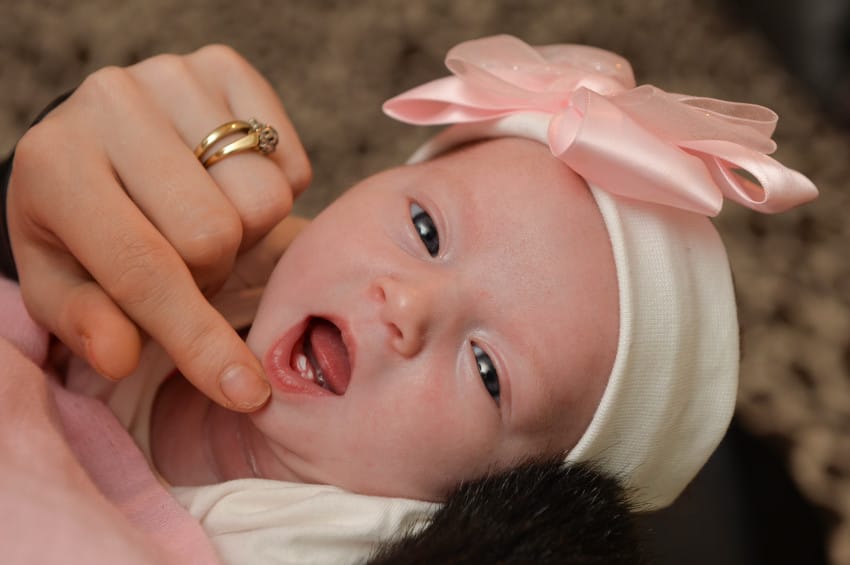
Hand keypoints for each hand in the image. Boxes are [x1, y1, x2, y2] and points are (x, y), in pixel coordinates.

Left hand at [7, 45, 311, 410]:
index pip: (142, 266)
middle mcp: (110, 102)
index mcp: (55, 165)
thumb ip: (86, 321)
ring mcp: (171, 74)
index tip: (244, 391)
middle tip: (185, 263)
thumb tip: (120, 356)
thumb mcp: (61, 283)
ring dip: (243, 229)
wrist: (96, 141)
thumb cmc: (79, 224)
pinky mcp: (224, 64)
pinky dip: (274, 188)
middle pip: (215, 232)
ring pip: (264, 198)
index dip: (196, 338)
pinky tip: (228, 182)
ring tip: (204, 217)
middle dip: (211, 269)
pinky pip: (292, 162)